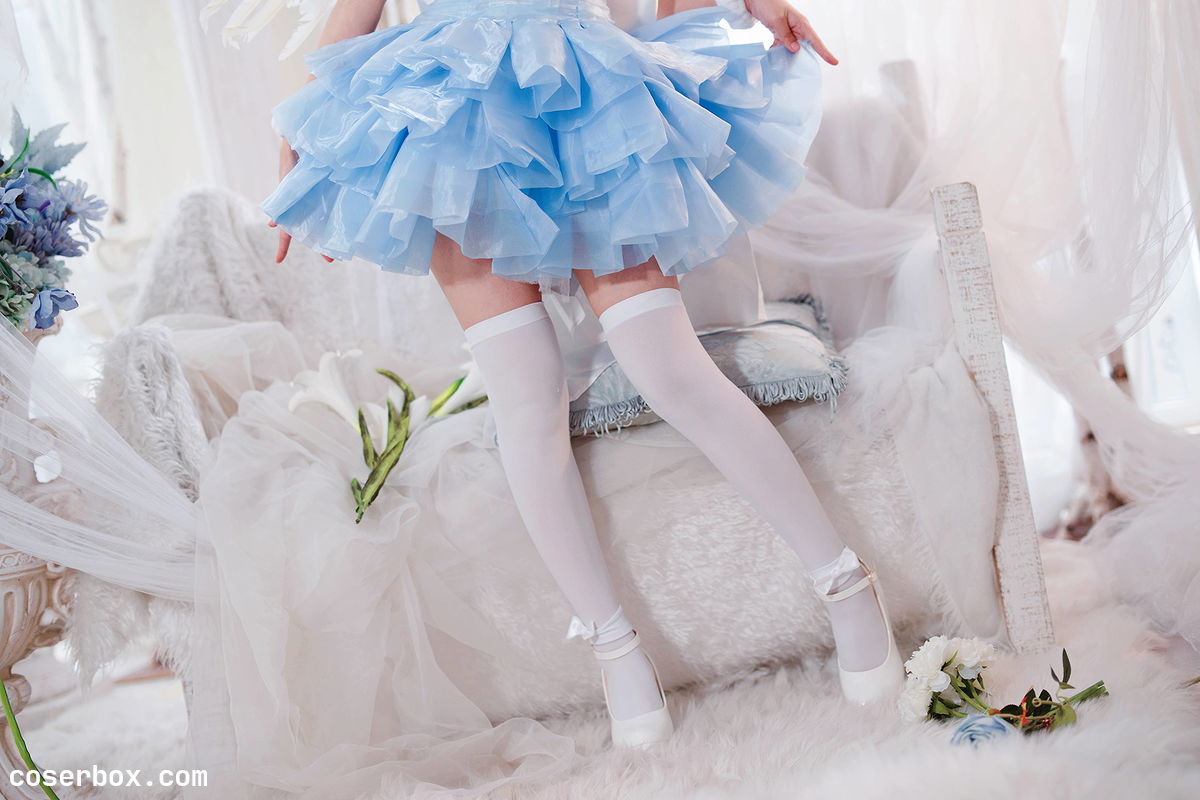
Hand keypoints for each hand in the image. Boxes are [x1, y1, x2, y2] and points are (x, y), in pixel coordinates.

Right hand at [269, 137, 334, 263]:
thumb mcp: (287, 170)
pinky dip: (343, 213)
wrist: (307, 128)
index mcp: (291, 199)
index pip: (285, 228)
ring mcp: (319, 194)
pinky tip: (354, 223)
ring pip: (326, 218)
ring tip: (346, 247)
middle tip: (331, 259)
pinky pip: (338, 202)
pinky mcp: (333, 186)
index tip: (278, 261)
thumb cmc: (293, 147)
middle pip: (311, 227)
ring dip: (333, 232)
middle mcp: (306, 200)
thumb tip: (273, 225)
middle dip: (320, 244)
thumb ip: (281, 197)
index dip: (283, 245)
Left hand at [742, 0, 837, 63]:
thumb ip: (786, 35)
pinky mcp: (781, 35)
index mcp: (801, 23)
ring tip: (786, 65)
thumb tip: (796, 49)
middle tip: (802, 70)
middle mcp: (798, 29)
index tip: (834, 62)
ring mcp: (790, 33)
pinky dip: (778, 52)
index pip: (816, 40)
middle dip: (804, 58)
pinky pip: (783, 47)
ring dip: (789, 56)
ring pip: (794, 49)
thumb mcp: (777, 20)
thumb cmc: (769, 4)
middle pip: (806, 48)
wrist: (757, 0)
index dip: (825, 52)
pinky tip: (773, 55)